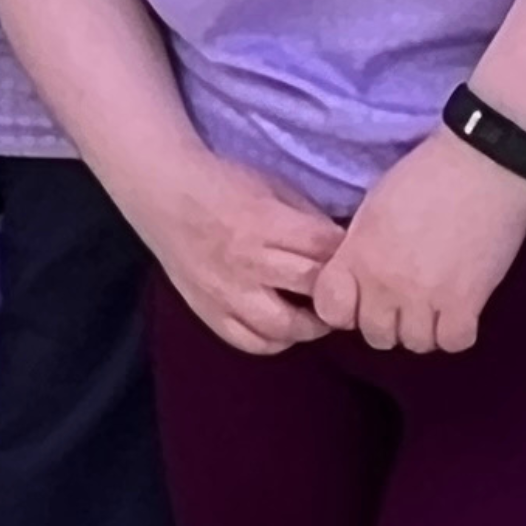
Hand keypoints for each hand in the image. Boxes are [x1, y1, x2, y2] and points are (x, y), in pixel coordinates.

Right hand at [137, 151, 345, 354]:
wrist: (164, 195)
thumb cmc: (224, 184)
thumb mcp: (273, 186)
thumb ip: (308, 218)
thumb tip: (345, 247)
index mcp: (266, 222)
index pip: (325, 247)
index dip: (350, 256)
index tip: (361, 261)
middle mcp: (248, 262)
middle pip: (312, 288)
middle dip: (339, 293)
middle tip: (350, 294)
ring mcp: (227, 292)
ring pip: (283, 327)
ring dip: (311, 327)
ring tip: (319, 317)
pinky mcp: (209, 311)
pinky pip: (248, 341)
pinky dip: (273, 341)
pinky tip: (284, 329)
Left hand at [314, 136, 525, 352]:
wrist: (482, 164)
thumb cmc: (426, 174)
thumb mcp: (374, 206)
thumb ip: (360, 248)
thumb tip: (358, 278)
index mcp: (358, 255)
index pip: (331, 310)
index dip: (345, 310)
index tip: (361, 300)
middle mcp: (385, 283)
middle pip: (375, 334)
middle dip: (388, 322)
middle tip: (405, 301)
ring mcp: (426, 297)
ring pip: (414, 344)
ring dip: (422, 329)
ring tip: (434, 307)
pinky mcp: (466, 303)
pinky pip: (452, 342)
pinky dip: (454, 333)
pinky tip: (458, 312)